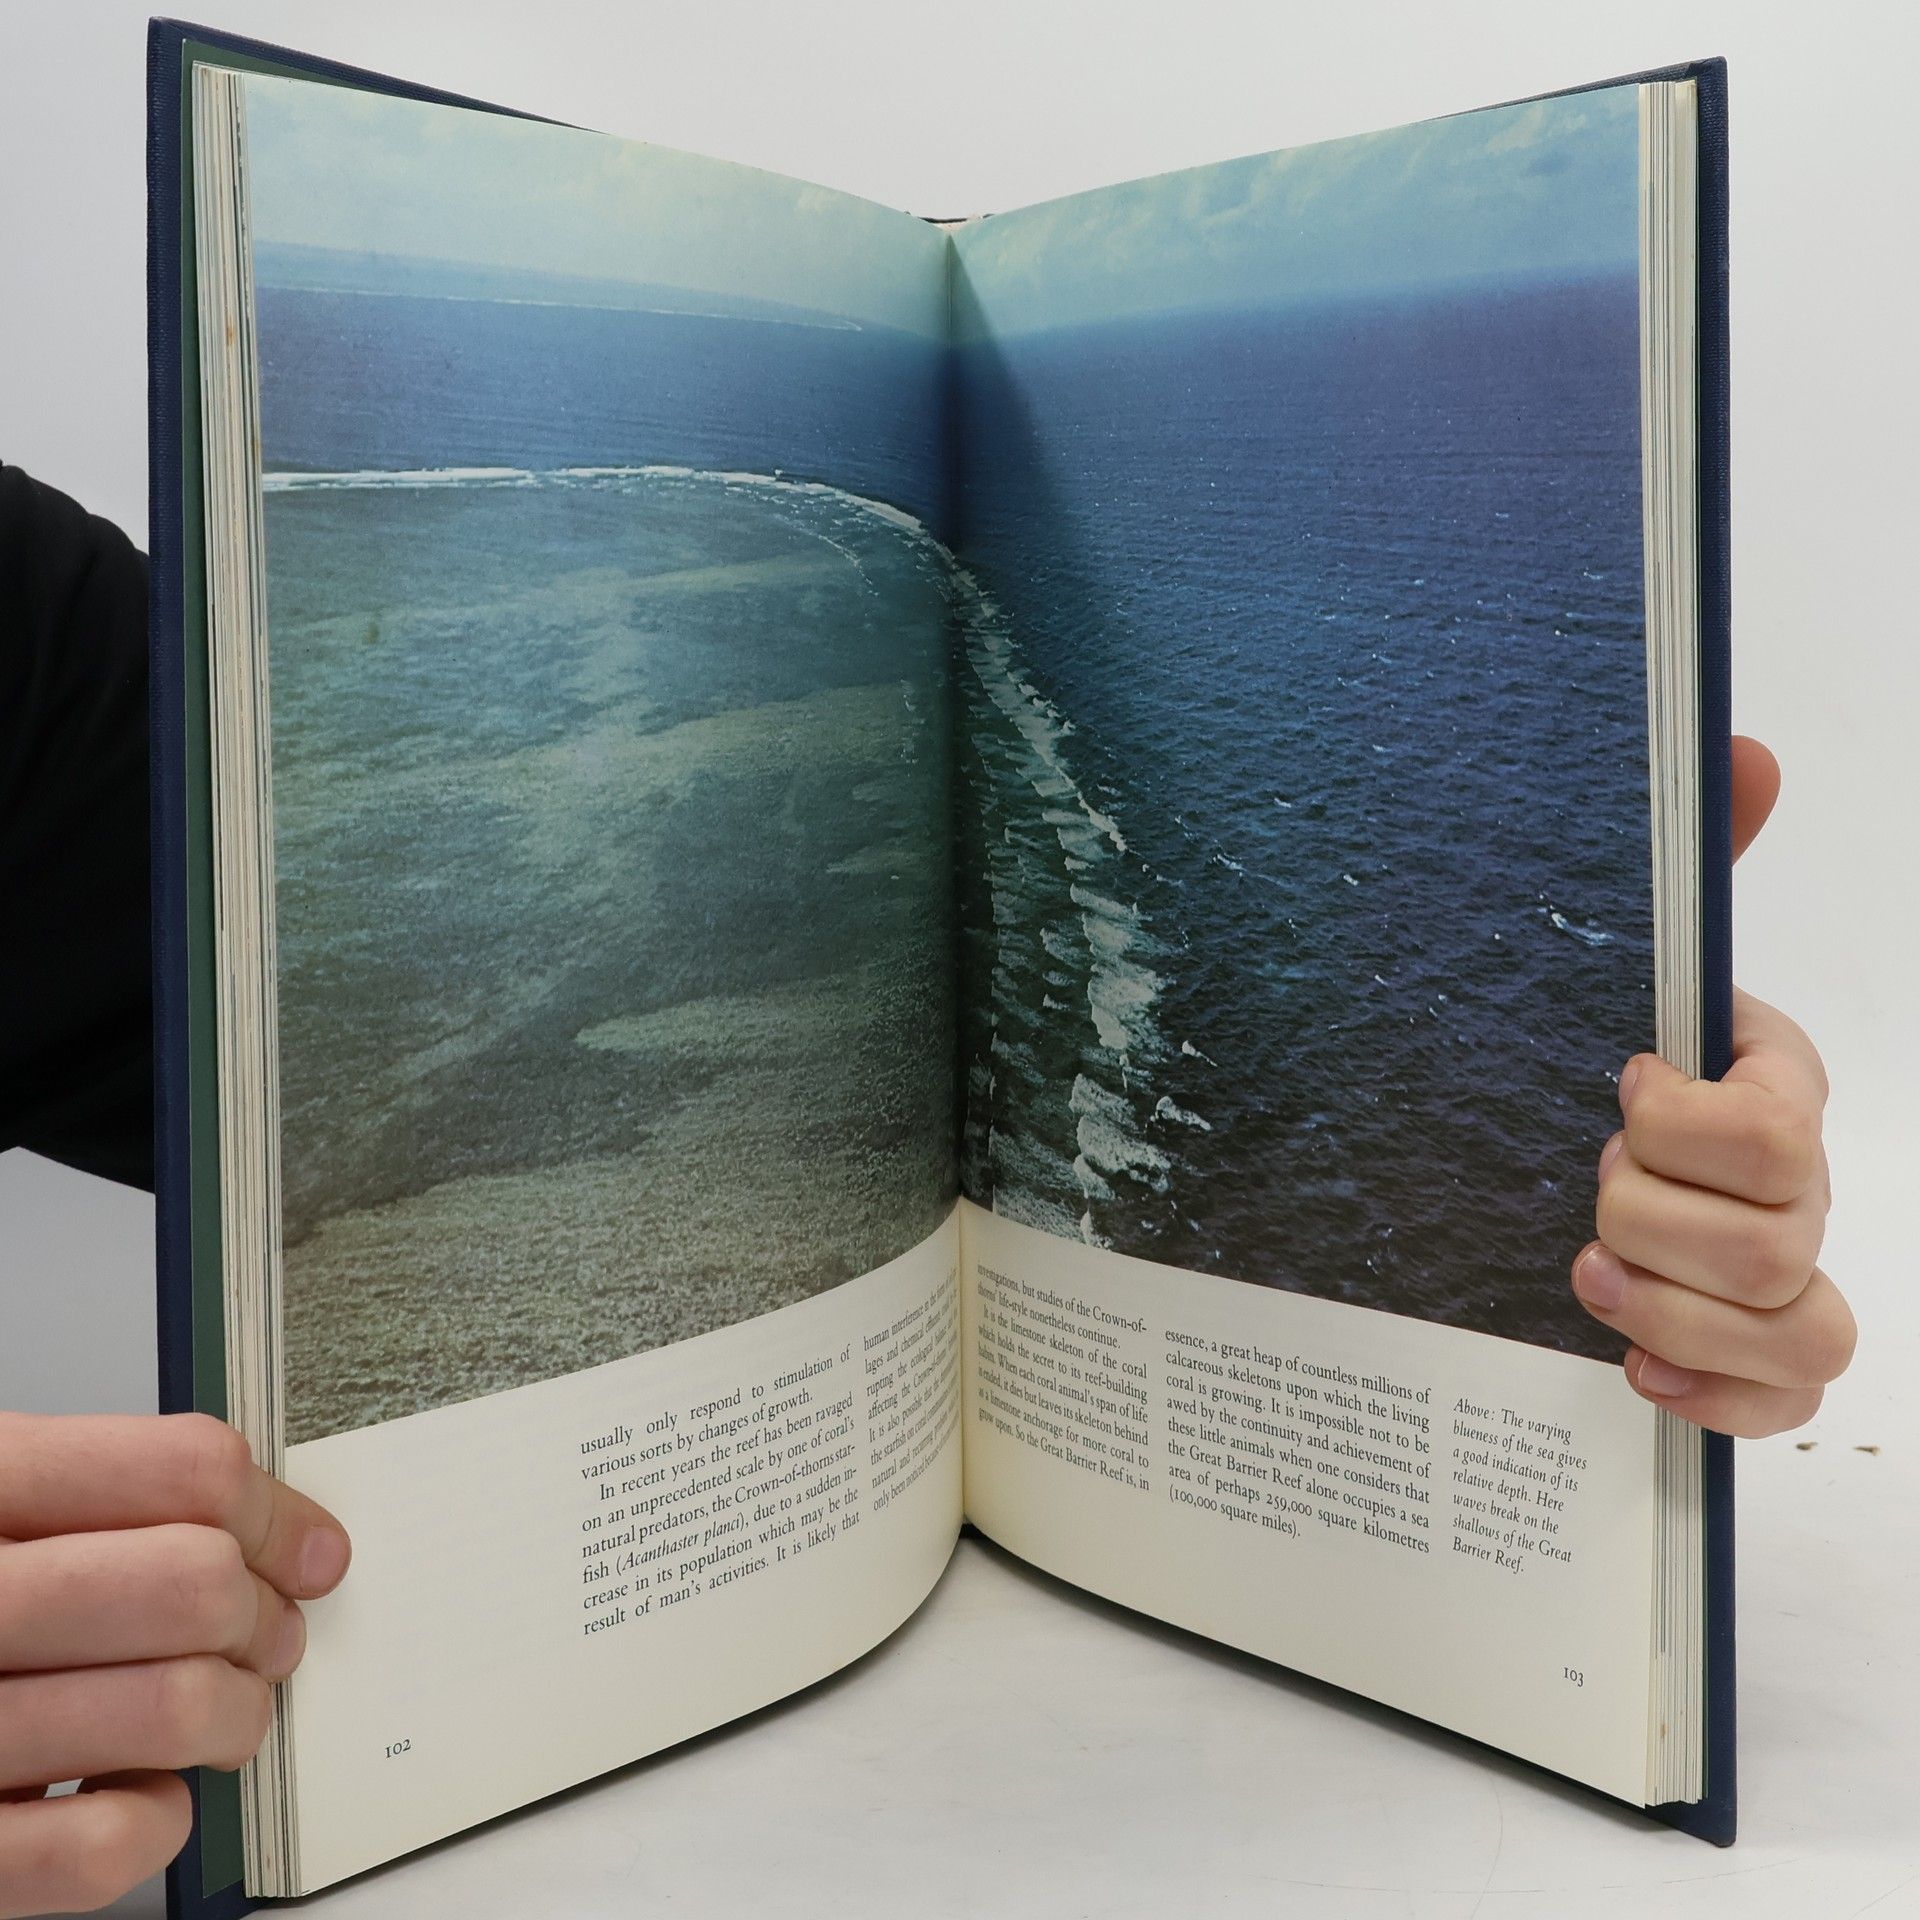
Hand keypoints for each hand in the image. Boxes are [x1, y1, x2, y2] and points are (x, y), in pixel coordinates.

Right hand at [0, 1413, 349, 1916]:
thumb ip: (105, 1495)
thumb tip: (281, 1536)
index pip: (185, 1471)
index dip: (274, 1512)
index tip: (305, 1548)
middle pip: (194, 1586)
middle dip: (261, 1616)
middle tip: (265, 1631)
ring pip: (174, 1708)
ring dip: (234, 1714)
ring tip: (219, 1707)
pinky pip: (105, 1847)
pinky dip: (158, 1821)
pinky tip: (137, 1790)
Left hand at [1571, 737, 1853, 1436]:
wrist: (1542, 1147)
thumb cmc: (1594, 1055)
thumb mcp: (1625, 959)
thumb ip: (1687, 864)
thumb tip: (1745, 753)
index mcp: (1776, 1093)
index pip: (1776, 1135)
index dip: (1684, 1130)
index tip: (1619, 1089)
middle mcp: (1799, 1189)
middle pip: (1771, 1238)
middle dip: (1651, 1217)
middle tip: (1586, 1188)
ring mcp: (1788, 1275)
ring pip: (1797, 1325)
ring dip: (1676, 1308)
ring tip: (1587, 1273)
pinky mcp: (1759, 1357)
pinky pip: (1789, 1400)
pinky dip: (1714, 1394)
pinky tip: (1633, 1365)